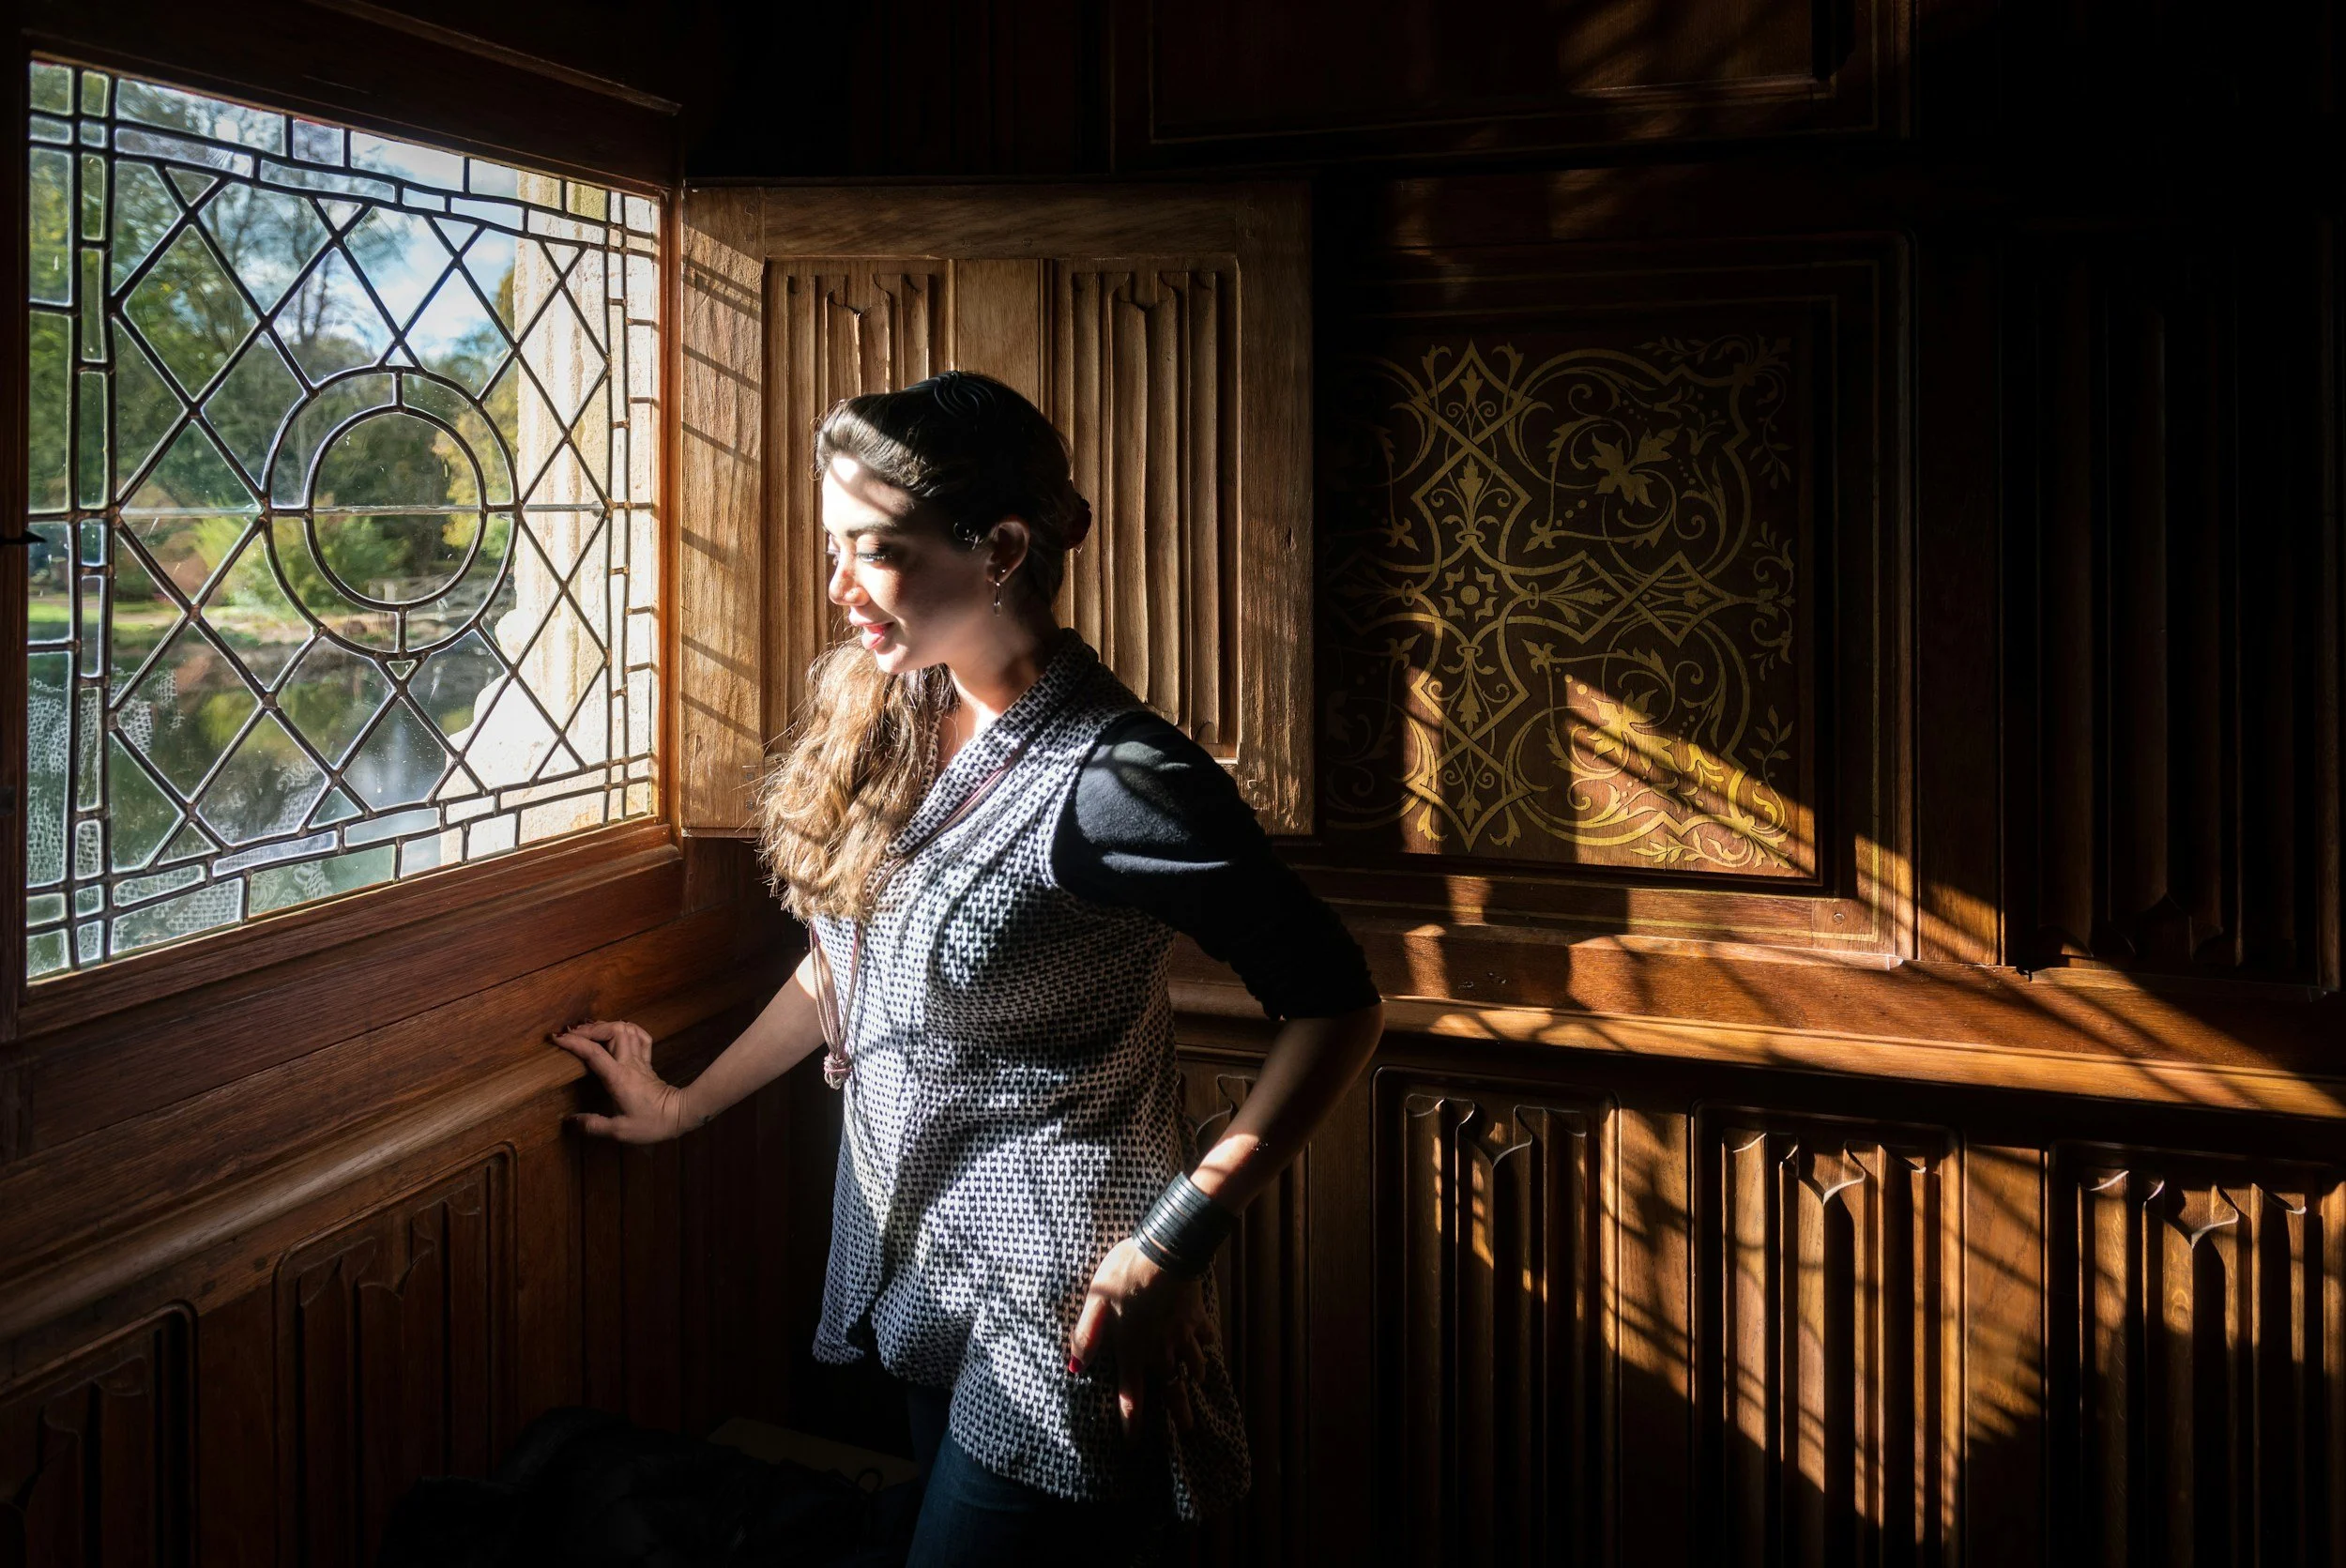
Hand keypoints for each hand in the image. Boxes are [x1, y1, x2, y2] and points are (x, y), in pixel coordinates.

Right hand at [549, 1019, 688, 1142]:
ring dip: (606, 1025)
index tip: (557, 1039)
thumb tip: (571, 1121)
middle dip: (589, 1028)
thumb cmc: (652, 1123)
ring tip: (589, 1031)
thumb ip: (594, 1125)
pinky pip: (640, 1037)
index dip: (574, 1043)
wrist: (680, 1116)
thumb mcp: (620, 1131)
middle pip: (612, 1031)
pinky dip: (628, 1029)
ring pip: (626, 1029)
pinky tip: (618, 1032)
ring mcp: (640, 1060)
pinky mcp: (647, 1062)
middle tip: (571, 1034)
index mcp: (618, 1078)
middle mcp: (629, 1063)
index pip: (593, 1053)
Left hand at [1068, 1238, 1213, 1440]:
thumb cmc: (1125, 1275)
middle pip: (1171, 1388)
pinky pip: (1204, 1337)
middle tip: (1187, 1430)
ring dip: (1194, 1378)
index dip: (1131, 1421)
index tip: (1133, 1443)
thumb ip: (1086, 1336)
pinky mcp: (1196, 1316)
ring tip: (1197, 1385)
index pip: (1131, 1395)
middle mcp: (1160, 1350)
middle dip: (1179, 1410)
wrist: (1168, 1251)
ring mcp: (1182, 1334)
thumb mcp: (1096, 1302)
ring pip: (1192, 1365)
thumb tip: (1074, 1368)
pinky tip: (1206, 1344)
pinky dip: (1205, 1345)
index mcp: (1133, 1350)